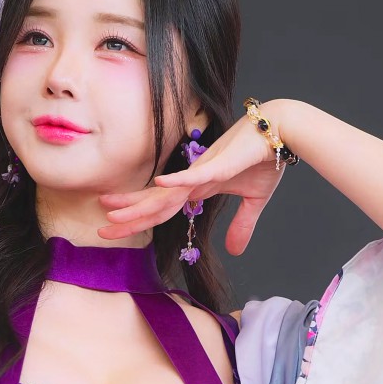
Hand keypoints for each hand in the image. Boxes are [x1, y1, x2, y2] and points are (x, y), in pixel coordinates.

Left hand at [98, 110, 289, 254]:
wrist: (280, 132)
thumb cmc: (264, 160)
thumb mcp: (253, 201)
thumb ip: (242, 225)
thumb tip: (234, 251)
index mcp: (197, 188)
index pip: (161, 208)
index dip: (138, 218)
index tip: (115, 227)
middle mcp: (192, 180)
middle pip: (154, 203)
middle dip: (128, 217)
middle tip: (102, 229)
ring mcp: (202, 171)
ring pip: (165, 194)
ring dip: (141, 205)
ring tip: (114, 214)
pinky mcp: (218, 164)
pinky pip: (194, 176)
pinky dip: (177, 181)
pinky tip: (159, 185)